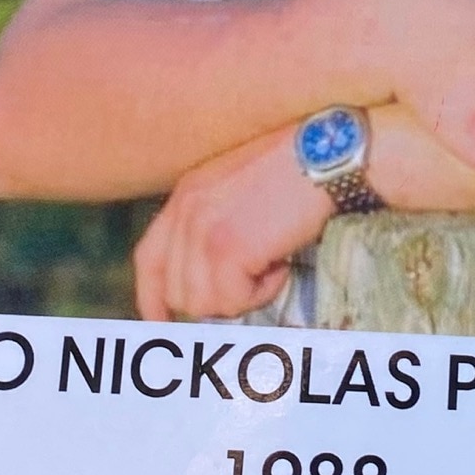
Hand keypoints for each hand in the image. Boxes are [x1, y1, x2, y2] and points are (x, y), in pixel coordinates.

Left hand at [132, 129, 332, 321]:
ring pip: (205, 303)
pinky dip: (263, 292)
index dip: (152, 296)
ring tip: (272, 264)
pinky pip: (234, 301)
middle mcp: (186, 212)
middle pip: (178, 291)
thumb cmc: (297, 170)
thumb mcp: (238, 188)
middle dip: (217, 298)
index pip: (148, 259)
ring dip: (243, 296)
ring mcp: (203, 231)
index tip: (162, 320)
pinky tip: (282, 264)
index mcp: (185, 195)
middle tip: (256, 276)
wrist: (325, 154)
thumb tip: (211, 279)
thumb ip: (213, 224)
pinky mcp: (227, 249)